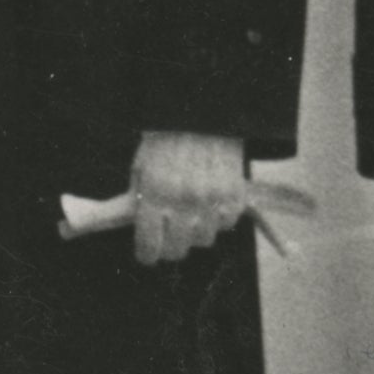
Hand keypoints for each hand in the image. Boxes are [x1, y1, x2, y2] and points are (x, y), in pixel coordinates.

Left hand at [128, 128, 253, 266]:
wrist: (202, 117)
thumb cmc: (165, 142)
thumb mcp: (141, 169)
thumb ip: (139, 200)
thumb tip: (140, 229)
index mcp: (153, 194)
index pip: (149, 244)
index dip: (147, 255)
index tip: (148, 256)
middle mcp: (182, 202)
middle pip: (177, 249)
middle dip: (170, 248)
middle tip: (169, 239)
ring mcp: (211, 200)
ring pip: (203, 240)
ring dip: (195, 233)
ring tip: (190, 215)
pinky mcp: (234, 195)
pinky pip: (226, 224)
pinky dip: (218, 220)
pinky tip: (210, 204)